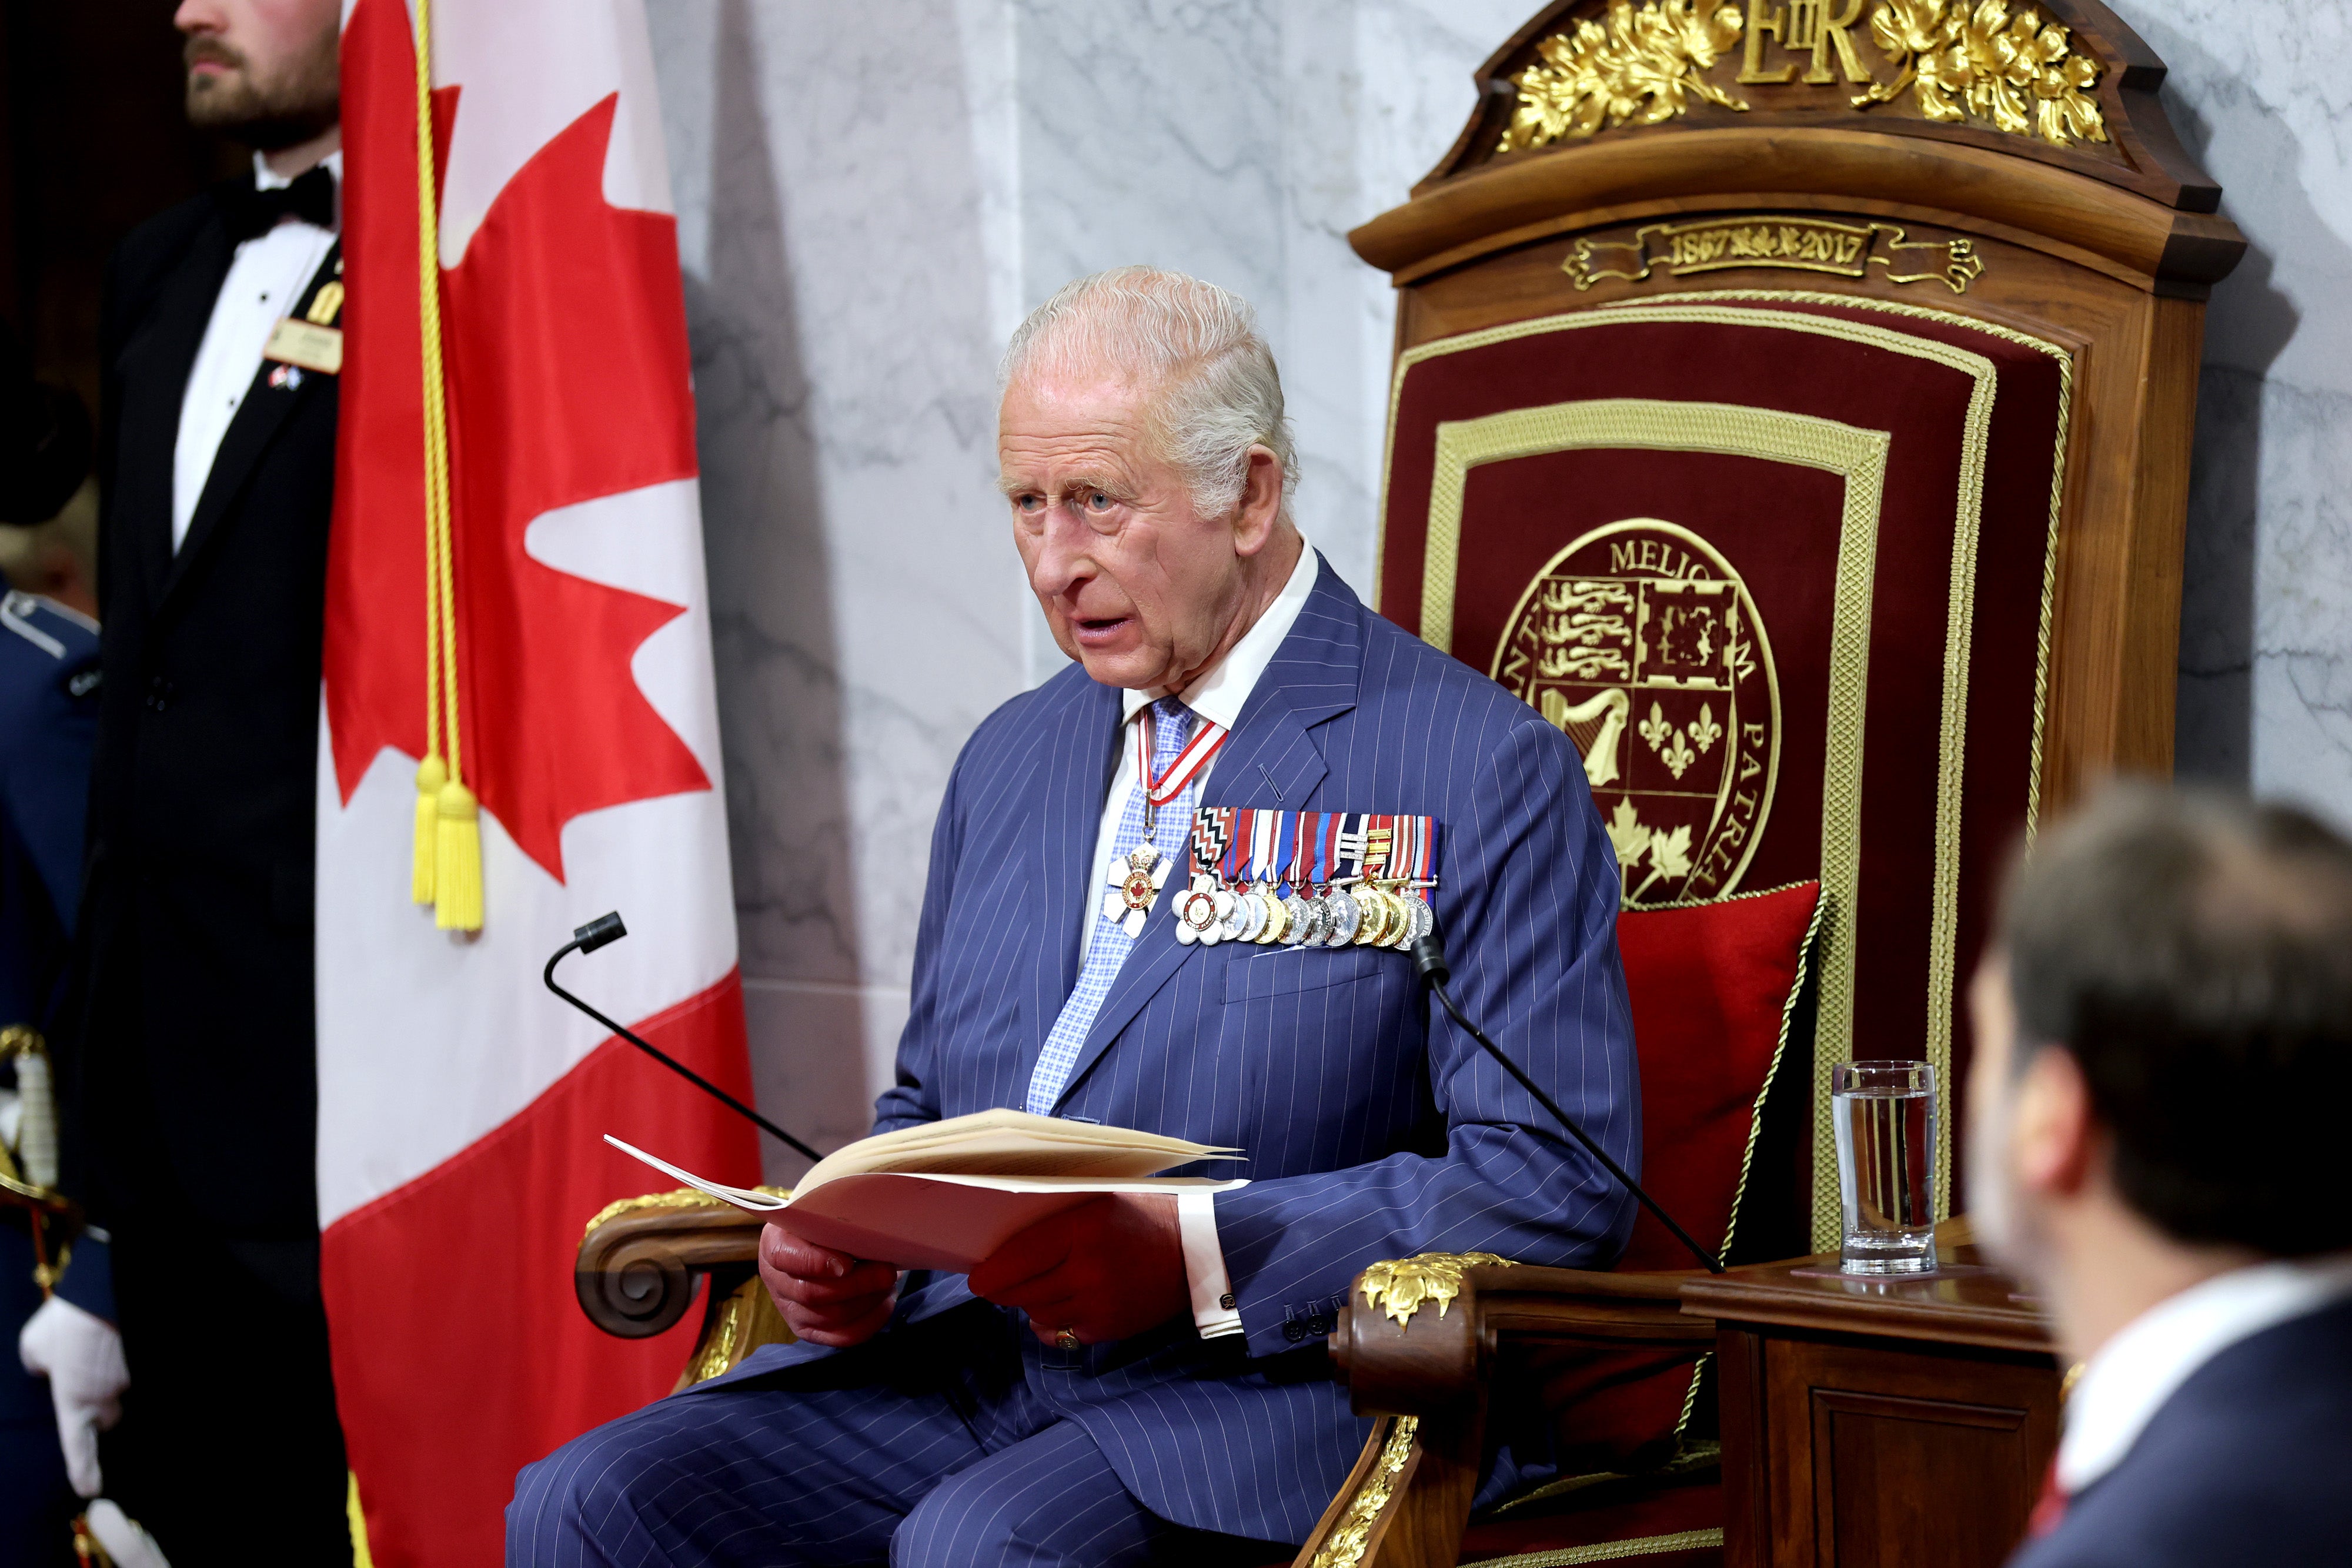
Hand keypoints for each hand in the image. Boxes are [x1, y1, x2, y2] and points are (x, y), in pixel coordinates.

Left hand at [18, 1295, 126, 1496]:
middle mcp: (109, 1396)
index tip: (90, 1490)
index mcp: (75, 1401)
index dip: (84, 1471)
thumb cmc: (67, 1322)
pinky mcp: (150, 1361)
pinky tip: (125, 1339)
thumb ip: (39, 1364)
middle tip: (93, 1381)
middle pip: (111, 1416)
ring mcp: (134, 1378)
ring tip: (107, 1348)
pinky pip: (141, 1366)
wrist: (109, 1291)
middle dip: (104, 1406)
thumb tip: (45, 1368)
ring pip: (128, 1387)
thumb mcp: (34, 1345)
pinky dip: (133, 1357)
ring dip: (117, 1375)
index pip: (78, 1447)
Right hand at [758, 1224, 899, 1347]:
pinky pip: (842, 1337)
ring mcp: (791, 1309)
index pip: (786, 1257)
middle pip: (812, 1293)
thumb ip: (836, 1219)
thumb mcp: (824, 1210)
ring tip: (889, 1282)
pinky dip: (870, 1321)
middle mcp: (777, 1281)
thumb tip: (871, 1232)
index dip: (816, 1263)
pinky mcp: (811, 1329)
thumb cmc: (827, 1219)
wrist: (821, 1236)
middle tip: (887, 1272)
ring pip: (831, 1317)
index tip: (847, 1262)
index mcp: (774, 1245)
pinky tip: (885, 1302)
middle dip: (857, 1284)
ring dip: (867, 1301)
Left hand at [968, 1193, 1186, 1345]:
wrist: (1194, 1251)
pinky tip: (1056, 1308)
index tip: (976, 1277)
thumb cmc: (1141, 1217)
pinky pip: (1061, 1334)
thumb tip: (1003, 1243)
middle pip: (1022, 1291)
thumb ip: (1055, 1219)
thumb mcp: (1098, 1201)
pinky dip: (1052, 1324)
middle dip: (1002, 1289)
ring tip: (1036, 1288)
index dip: (990, 1272)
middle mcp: (1088, 1269)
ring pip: (1038, 1313)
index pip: (1018, 1256)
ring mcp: (1099, 1303)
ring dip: (1029, 1303)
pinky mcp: (1109, 1328)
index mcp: (1083, 1228)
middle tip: (994, 1284)